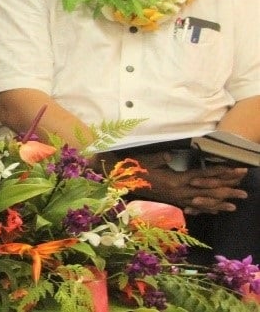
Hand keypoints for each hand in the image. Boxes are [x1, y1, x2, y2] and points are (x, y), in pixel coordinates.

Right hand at [132, 151, 247, 215]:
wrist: (121, 181)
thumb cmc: (134, 168)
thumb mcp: (148, 159)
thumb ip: (161, 158)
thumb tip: (170, 154)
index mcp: (175, 180)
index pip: (203, 176)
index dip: (221, 173)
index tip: (236, 171)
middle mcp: (179, 192)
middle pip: (208, 192)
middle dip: (228, 191)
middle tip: (245, 192)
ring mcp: (177, 199)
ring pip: (203, 203)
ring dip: (220, 204)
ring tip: (236, 205)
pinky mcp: (173, 202)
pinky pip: (193, 207)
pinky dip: (206, 209)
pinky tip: (216, 211)